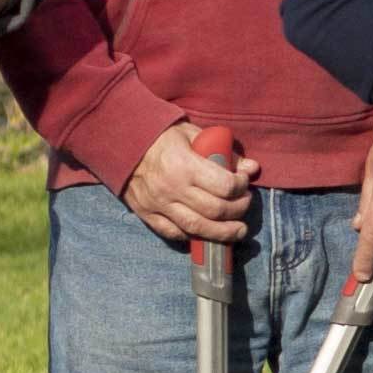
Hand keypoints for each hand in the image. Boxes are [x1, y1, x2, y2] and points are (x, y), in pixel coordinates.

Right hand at [124, 122, 257, 244]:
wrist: (121, 141)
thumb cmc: (162, 136)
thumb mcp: (193, 135)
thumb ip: (223, 152)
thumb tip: (252, 168)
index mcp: (185, 165)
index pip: (225, 186)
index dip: (242, 187)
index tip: (245, 183)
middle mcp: (172, 188)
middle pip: (215, 210)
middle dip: (238, 210)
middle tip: (244, 204)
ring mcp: (157, 204)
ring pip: (197, 228)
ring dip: (223, 233)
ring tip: (238, 231)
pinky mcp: (146, 214)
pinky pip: (173, 233)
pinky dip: (192, 237)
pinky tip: (206, 233)